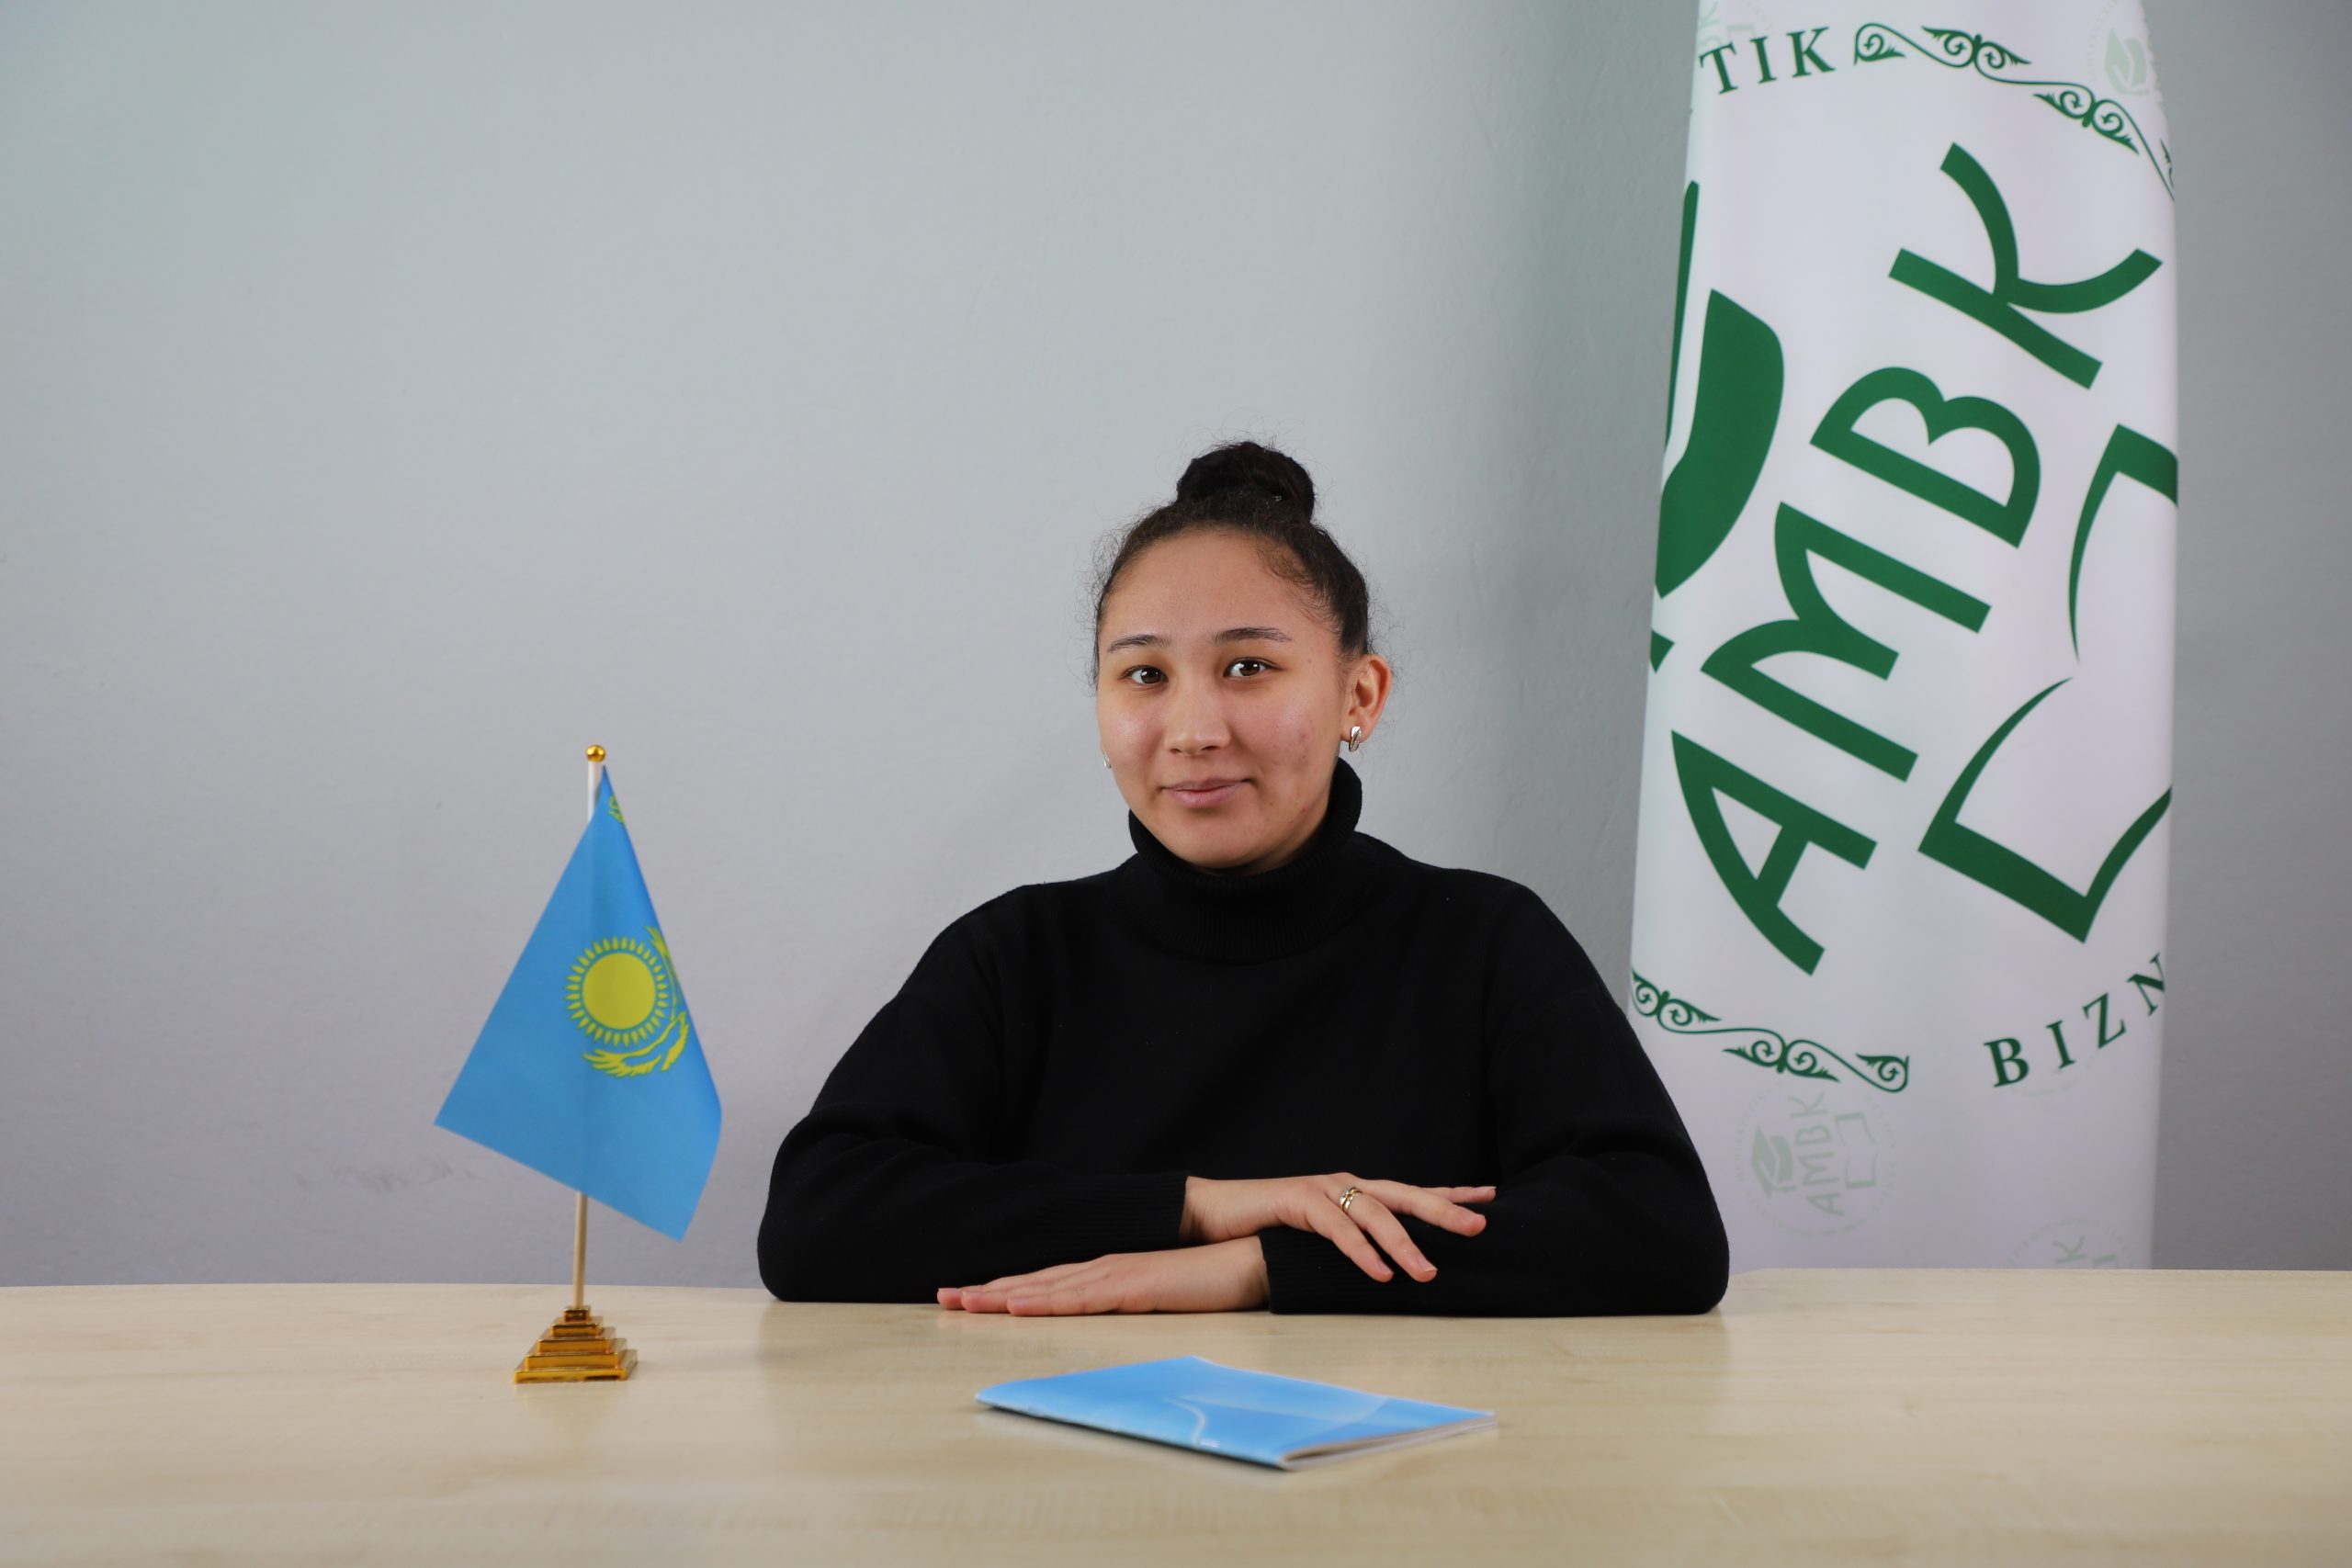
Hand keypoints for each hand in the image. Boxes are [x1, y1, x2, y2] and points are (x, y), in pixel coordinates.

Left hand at [937, 1237, 1267, 1314]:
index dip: (1006, 1290)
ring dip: (1002, 1296)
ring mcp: (1118, 1275)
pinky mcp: (1135, 1287)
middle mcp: (1105, 1268)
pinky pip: (1081, 1298)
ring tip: (962, 1302)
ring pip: (1048, 1289)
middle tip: (943, 1298)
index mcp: (1109, 1272)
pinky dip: (1044, 1301)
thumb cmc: (1214, 1280)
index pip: (1047, 1283)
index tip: (969, 1297)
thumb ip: (1132, 1302)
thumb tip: (1107, 1316)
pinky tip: (1015, 1306)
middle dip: (988, 1291)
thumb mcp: (1161, 1297)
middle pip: (1036, 1282)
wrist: (1254, 1258)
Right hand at [1180, 1173, 1495, 1283]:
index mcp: (1355, 1191)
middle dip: (1444, 1210)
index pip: (1412, 1191)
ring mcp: (1323, 1189)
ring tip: (1428, 1273)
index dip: (1450, 1193)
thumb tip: (1391, 1266)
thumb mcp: (1321, 1235)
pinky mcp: (1298, 1201)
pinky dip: (1361, 1252)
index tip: (1490, 1197)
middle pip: (1405, 1195)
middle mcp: (1346, 1184)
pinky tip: (1381, 1273)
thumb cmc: (1270, 1228)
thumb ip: (1354, 1241)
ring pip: (1374, 1214)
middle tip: (1480, 1227)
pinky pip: (1338, 1229)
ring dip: (1404, 1244)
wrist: (1216, 1213)